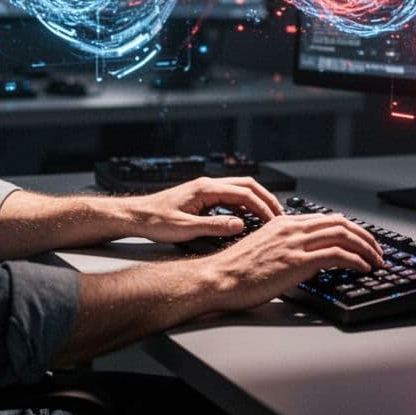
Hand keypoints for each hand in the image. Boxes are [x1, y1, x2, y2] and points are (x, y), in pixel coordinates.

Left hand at [121, 176, 282, 242]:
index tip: (274, 220)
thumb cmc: (154, 221)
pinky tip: (247, 219)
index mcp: (205, 188)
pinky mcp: (202, 197)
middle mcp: (207, 185)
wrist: (135, 216)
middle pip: (246, 185)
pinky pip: (229, 197)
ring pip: (239, 190)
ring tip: (268, 217)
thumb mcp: (185, 229)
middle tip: (280, 215)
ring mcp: (205, 190)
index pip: (244, 193)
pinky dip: (243, 206)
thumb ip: (214, 226)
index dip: (262, 206)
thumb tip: (240, 225)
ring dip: (256, 201)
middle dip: (265, 198)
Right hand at [201, 212, 385, 312]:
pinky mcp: (298, 261)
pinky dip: (356, 260)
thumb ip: (288, 247)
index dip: (350, 229)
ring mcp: (296, 243)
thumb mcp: (266, 250)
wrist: (219, 278)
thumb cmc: (236, 271)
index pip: (327, 219)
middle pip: (340, 224)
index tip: (361, 240)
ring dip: (366, 248)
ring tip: (377, 259)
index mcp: (284, 223)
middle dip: (364, 236)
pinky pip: (338, 255)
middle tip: (377, 250)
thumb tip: (310, 259)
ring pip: (344, 236)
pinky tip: (364, 267)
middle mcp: (292, 228)